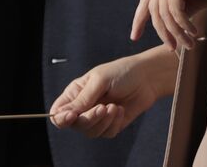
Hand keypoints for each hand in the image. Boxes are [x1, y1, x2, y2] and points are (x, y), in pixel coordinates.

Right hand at [49, 46, 176, 137]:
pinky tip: (121, 109)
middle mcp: (84, 107)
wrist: (147, 78)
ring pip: (91, 132)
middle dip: (89, 118)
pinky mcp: (111, 125)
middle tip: (103, 107)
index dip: (61, 118)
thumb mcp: (100, 80)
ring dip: (104, 121)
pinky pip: (107, 133)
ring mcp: (97, 117)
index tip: (72, 116)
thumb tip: (65, 114)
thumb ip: (83, 98)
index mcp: (75, 94)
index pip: (58, 113)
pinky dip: (115, 123)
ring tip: (115, 106)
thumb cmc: (122, 72)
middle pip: (75, 125)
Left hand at [131, 0, 206, 50]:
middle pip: (154, 9)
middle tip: (172, 48)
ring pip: (164, 12)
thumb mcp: (192, 1)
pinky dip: (183, 25)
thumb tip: (164, 31)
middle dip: (162, 32)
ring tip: (188, 45)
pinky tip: (194, 33)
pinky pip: (175, 11)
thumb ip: (176, 11)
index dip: (139, 19)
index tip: (134, 37)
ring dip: (176, 32)